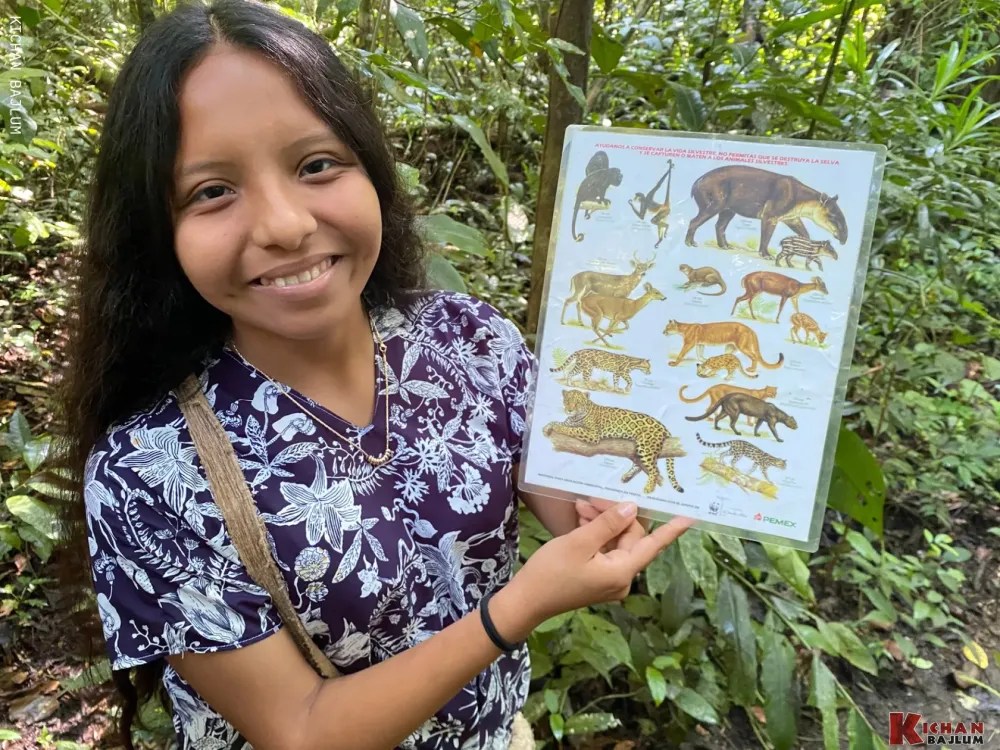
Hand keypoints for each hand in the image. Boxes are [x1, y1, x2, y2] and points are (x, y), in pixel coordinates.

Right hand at [491, 503, 693, 642]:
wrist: (525, 602)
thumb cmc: (550, 572)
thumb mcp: (579, 542)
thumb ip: (608, 523)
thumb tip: (632, 508)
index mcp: (622, 571)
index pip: (653, 545)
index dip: (672, 529)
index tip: (691, 516)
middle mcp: (621, 578)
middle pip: (629, 538)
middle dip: (613, 515)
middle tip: (591, 498)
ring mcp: (609, 580)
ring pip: (614, 541)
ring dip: (600, 522)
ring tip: (580, 506)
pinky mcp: (596, 578)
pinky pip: (604, 550)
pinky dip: (594, 533)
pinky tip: (580, 518)